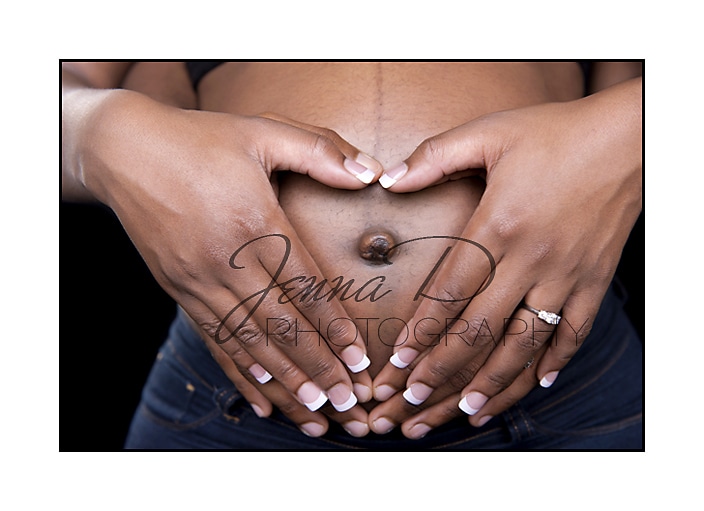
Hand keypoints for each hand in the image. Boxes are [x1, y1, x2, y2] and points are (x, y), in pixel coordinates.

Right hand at [75, 91, 383, 421]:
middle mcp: (225, 259)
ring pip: (249, 343)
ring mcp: (198, 280)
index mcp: (253, 220)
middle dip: (318, 369)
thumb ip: (319, 151)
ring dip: (285, 382)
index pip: (303, 286)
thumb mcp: (261, 130)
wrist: (124, 150)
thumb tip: (371, 173)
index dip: (333, 326)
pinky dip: (240, 372)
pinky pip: (214, 340)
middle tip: (348, 403)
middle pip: (280, 326)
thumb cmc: (200, 140)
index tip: (359, 359)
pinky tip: (261, 398)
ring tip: (315, 414)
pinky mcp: (178, 290)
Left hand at [370, 77, 641, 433]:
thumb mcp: (489, 132)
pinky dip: (552, 363)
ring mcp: (566, 276)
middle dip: (440, 371)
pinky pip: (574, 334)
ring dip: (491, 383)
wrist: (627, 137)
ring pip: (523, 345)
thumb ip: (434, 156)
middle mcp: (531, 260)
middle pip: (478, 331)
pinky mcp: (594, 282)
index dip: (419, 333)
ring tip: (463, 411)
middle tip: (411, 401)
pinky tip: (532, 384)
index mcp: (500, 225)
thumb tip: (388, 180)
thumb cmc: (555, 132)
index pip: (449, 292)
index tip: (396, 363)